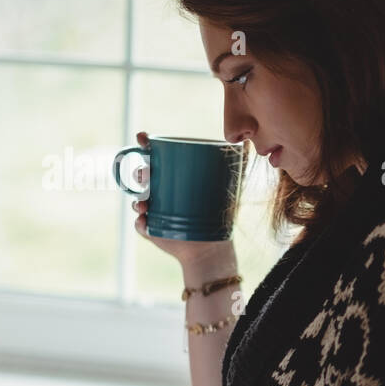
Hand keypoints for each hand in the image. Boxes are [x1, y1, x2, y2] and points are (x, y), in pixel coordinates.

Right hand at [130, 131, 238, 267]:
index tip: (142, 137)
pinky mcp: (150, 229)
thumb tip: (248, 144)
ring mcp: (152, 210)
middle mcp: (158, 191)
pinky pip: (140, 224)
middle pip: (142, 176)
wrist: (211, 248)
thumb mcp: (230, 188)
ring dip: (136, 198)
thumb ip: (238, 165)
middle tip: (145, 174)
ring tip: (144, 203)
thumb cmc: (218, 215)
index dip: (145, 143)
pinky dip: (140, 222)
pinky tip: (145, 221)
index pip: (154, 155)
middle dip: (139, 172)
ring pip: (138, 199)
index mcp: (172, 176)